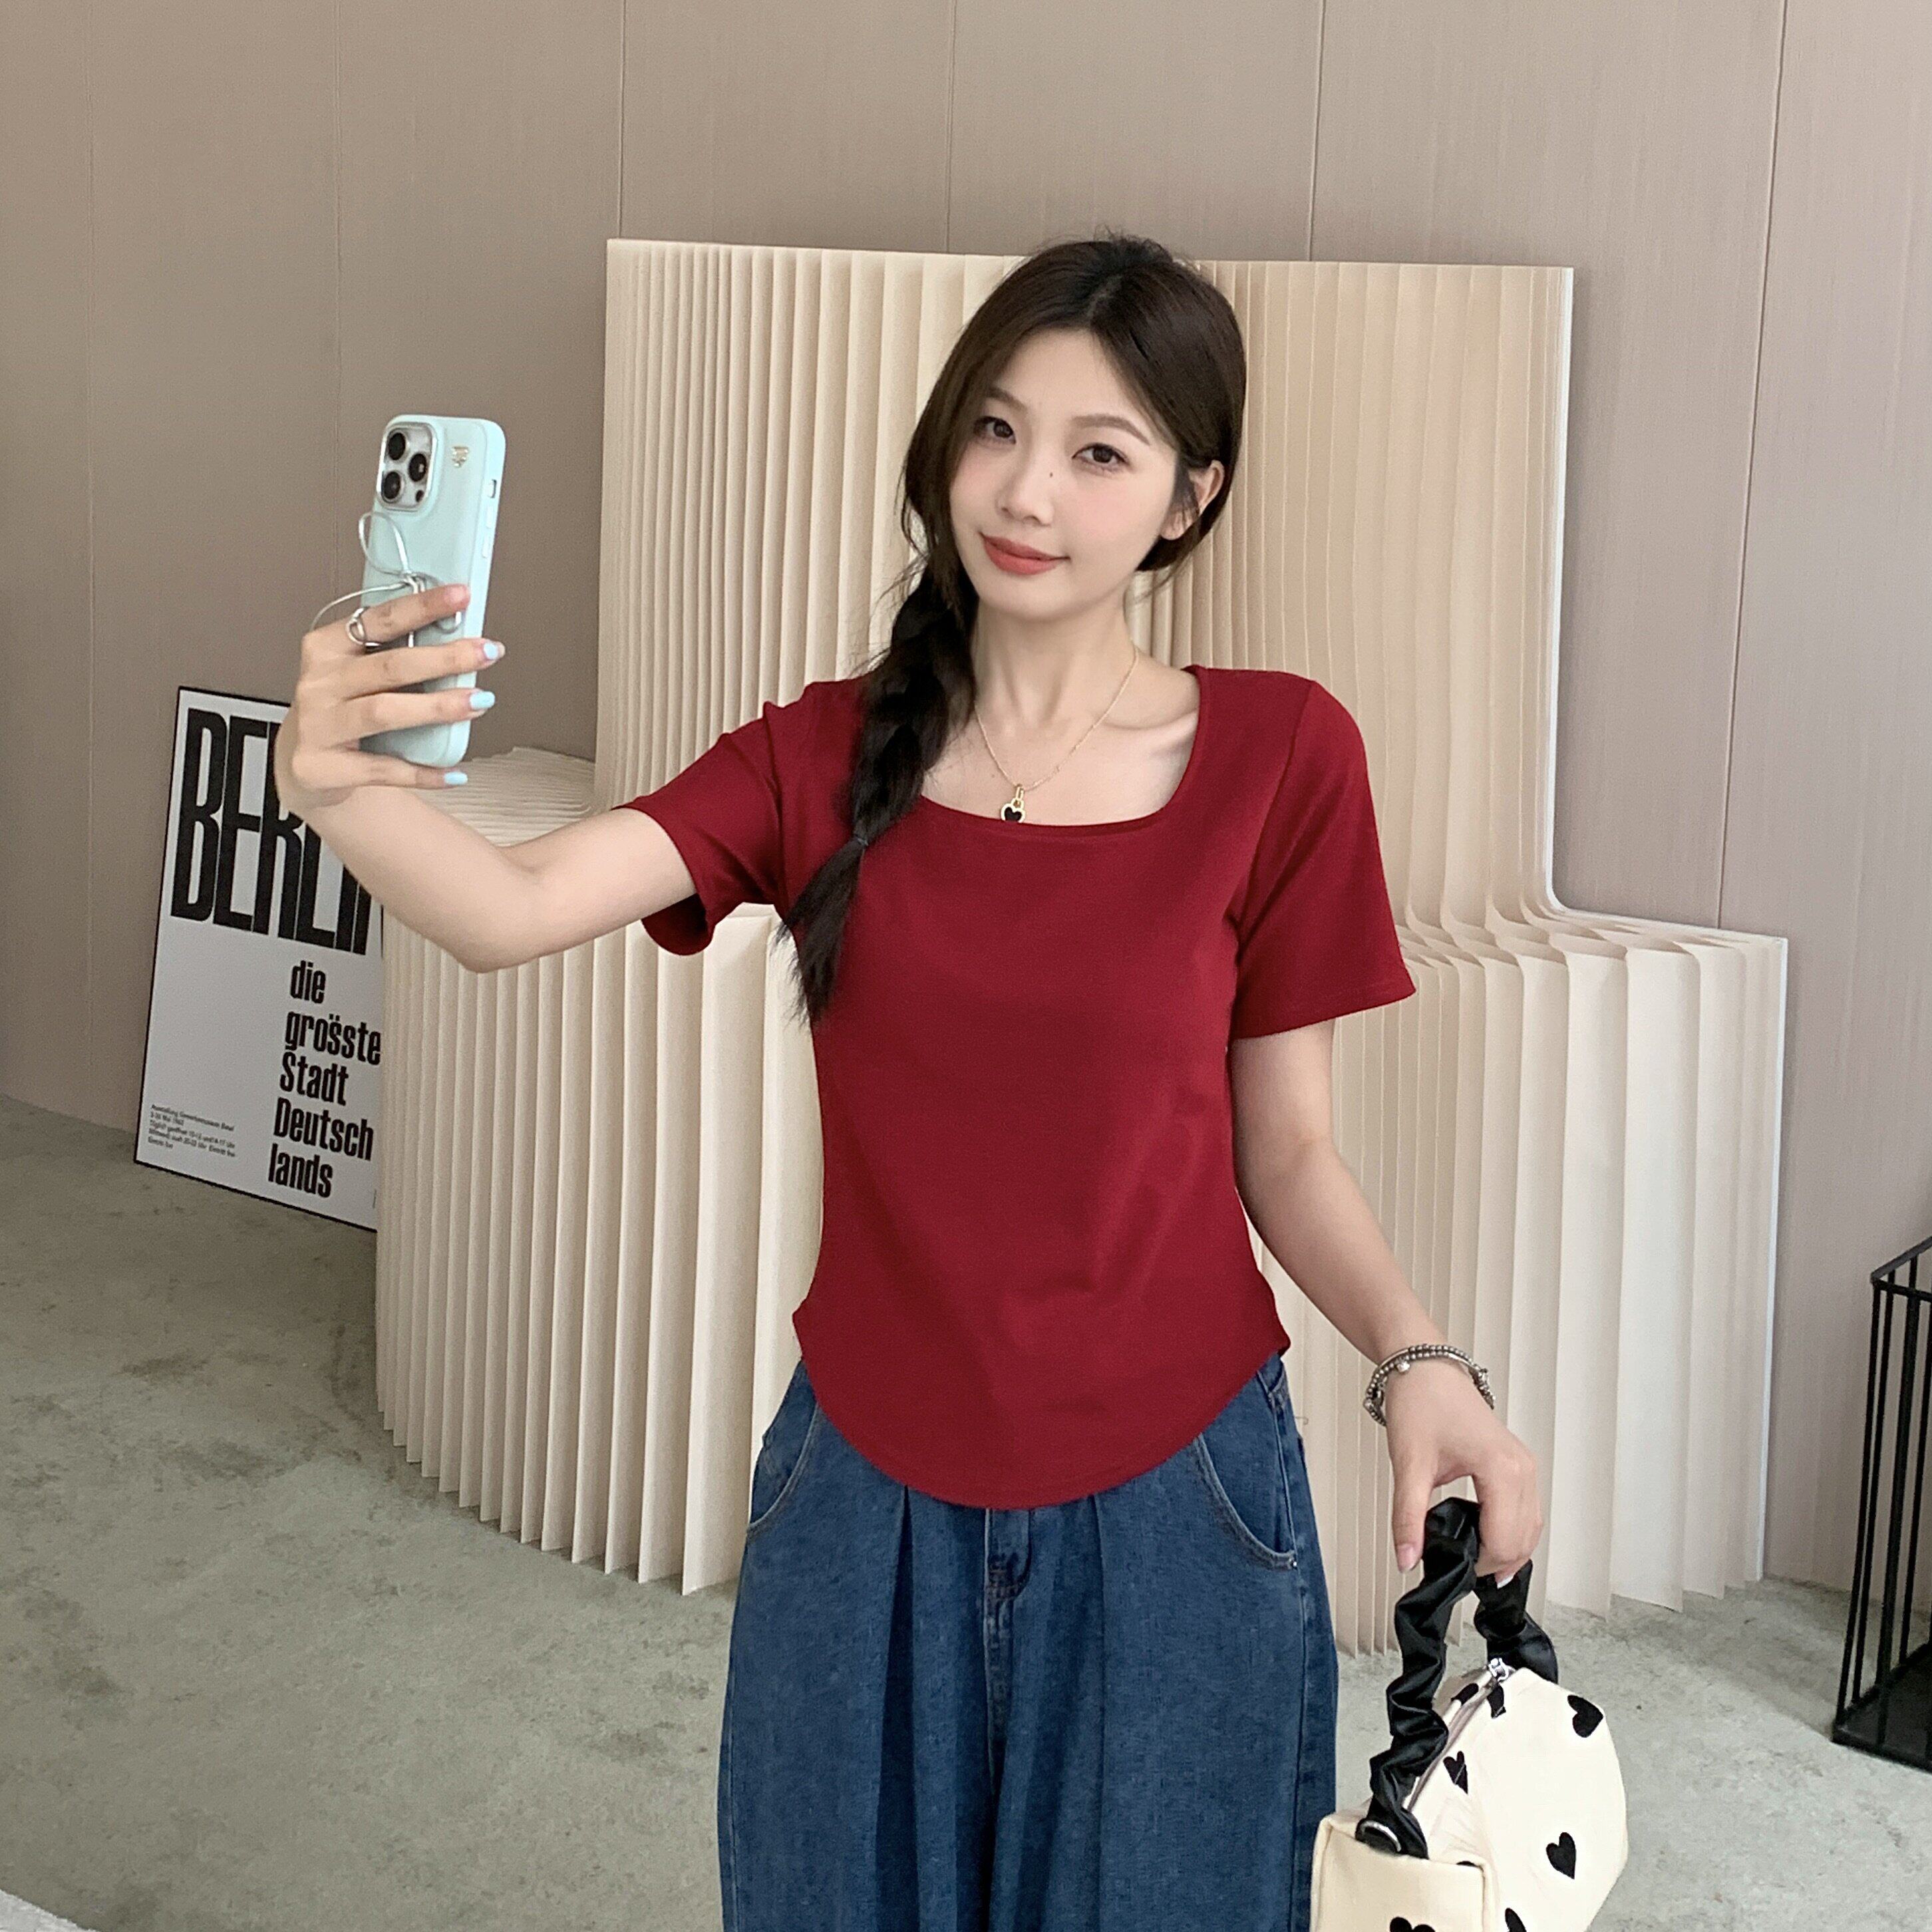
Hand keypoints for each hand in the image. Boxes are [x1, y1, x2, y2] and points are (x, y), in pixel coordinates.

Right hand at [276, 582, 500, 816]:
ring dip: (437, 707)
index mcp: (327, 649)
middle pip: (389, 666)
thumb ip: (396, 657)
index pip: (379, 620)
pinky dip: (423, 772)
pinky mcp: (323, 767)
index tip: (461, 596)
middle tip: (487, 652)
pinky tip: (455, 772)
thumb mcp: (357, 675)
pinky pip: (383, 768)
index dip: (422, 607)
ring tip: (478, 702)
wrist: (305, 766)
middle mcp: (318, 683)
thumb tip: (461, 641)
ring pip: (384, 711)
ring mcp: (317, 726)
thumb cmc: (339, 711)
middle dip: (443, 658)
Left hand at [1383, 1357, 1542, 1583]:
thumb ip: (1408, 1517)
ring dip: (1507, 1550)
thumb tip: (1407, 1558)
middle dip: (1495, 1563)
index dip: (1479, 1565)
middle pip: (1523, 1540)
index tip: (1453, 1570)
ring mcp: (1524, 1464)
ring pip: (1531, 1528)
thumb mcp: (1409, 1465)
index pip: (1504, 1540)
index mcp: (1502, 1468)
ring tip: (1472, 1559)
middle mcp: (1521, 1467)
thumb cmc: (1421, 1402)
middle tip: (1459, 1570)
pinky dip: (1512, 1531)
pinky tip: (1485, 1537)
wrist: (1424, 1367)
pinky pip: (1527, 1510)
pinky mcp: (1517, 1463)